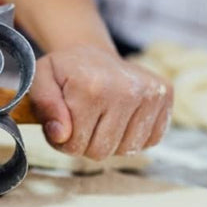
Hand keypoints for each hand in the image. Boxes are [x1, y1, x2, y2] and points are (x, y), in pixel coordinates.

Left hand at [30, 45, 172, 159]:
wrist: (94, 55)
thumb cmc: (65, 72)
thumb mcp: (41, 80)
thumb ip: (43, 106)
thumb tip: (61, 134)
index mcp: (94, 87)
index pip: (76, 145)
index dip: (64, 141)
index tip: (62, 125)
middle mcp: (127, 90)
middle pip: (101, 151)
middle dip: (86, 144)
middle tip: (83, 122)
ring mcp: (151, 94)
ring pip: (126, 151)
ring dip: (110, 143)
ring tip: (102, 120)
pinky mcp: (165, 98)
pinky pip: (149, 142)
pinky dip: (132, 138)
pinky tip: (122, 119)